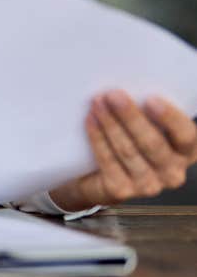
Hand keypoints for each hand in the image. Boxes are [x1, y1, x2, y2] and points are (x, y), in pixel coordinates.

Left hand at [48, 90, 196, 211]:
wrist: (96, 173)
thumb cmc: (127, 137)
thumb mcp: (142, 122)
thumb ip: (145, 108)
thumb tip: (128, 84)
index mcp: (185, 151)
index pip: (186, 136)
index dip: (170, 118)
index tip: (151, 99)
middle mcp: (172, 172)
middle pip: (153, 144)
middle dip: (130, 116)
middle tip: (113, 95)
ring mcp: (148, 185)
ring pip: (128, 151)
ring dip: (110, 124)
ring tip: (97, 103)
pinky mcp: (121, 191)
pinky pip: (108, 161)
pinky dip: (97, 138)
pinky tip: (90, 120)